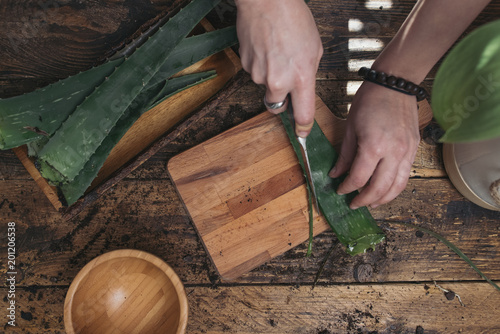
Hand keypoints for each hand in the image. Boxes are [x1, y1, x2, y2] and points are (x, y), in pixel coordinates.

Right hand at [235, 0, 322, 136]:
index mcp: (301, 77)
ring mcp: (259, 75)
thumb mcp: (314, 49)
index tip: (302, 134)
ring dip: (271, 77)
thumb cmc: (293, 19)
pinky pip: (255, 73)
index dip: (303, 128)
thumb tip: (301, 90)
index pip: (302, 115)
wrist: (266, 1)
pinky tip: (265, 48)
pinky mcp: (246, 66)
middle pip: (277, 107)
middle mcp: (278, 81)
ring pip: (265, 87)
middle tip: (286, 81)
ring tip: (276, 52)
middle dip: (282, 100)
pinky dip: (260, 65)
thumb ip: (308, 74)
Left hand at [329, 82, 419, 208]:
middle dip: (364, 200)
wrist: (395, 84)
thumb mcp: (350, 127)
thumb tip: (336, 174)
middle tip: (353, 204)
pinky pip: (405, 176)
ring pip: (397, 186)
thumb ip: (344, 155)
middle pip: (379, 188)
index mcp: (373, 147)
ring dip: (382, 199)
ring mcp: (407, 152)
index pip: (358, 178)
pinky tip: (385, 190)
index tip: (339, 190)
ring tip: (370, 203)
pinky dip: (395, 187)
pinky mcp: (414, 150)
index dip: (346, 188)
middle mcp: (393, 153)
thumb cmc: (369, 101)